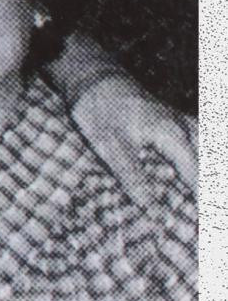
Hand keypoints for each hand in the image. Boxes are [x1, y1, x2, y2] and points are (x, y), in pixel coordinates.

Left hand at [71, 75, 196, 209]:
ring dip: (207, 170)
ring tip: (206, 192)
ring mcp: (179, 121)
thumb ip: (133, 178)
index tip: (207, 226)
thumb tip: (153, 211)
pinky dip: (203, 153)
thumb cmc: (99, 108)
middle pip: (209, 161)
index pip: (198, 176)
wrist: (91, 74)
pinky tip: (200, 159)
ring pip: (207, 145)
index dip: (205, 202)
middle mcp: (183, 128)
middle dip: (209, 187)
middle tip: (209, 218)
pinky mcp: (171, 120)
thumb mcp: (110, 146)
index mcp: (173, 136)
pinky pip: (199, 139)